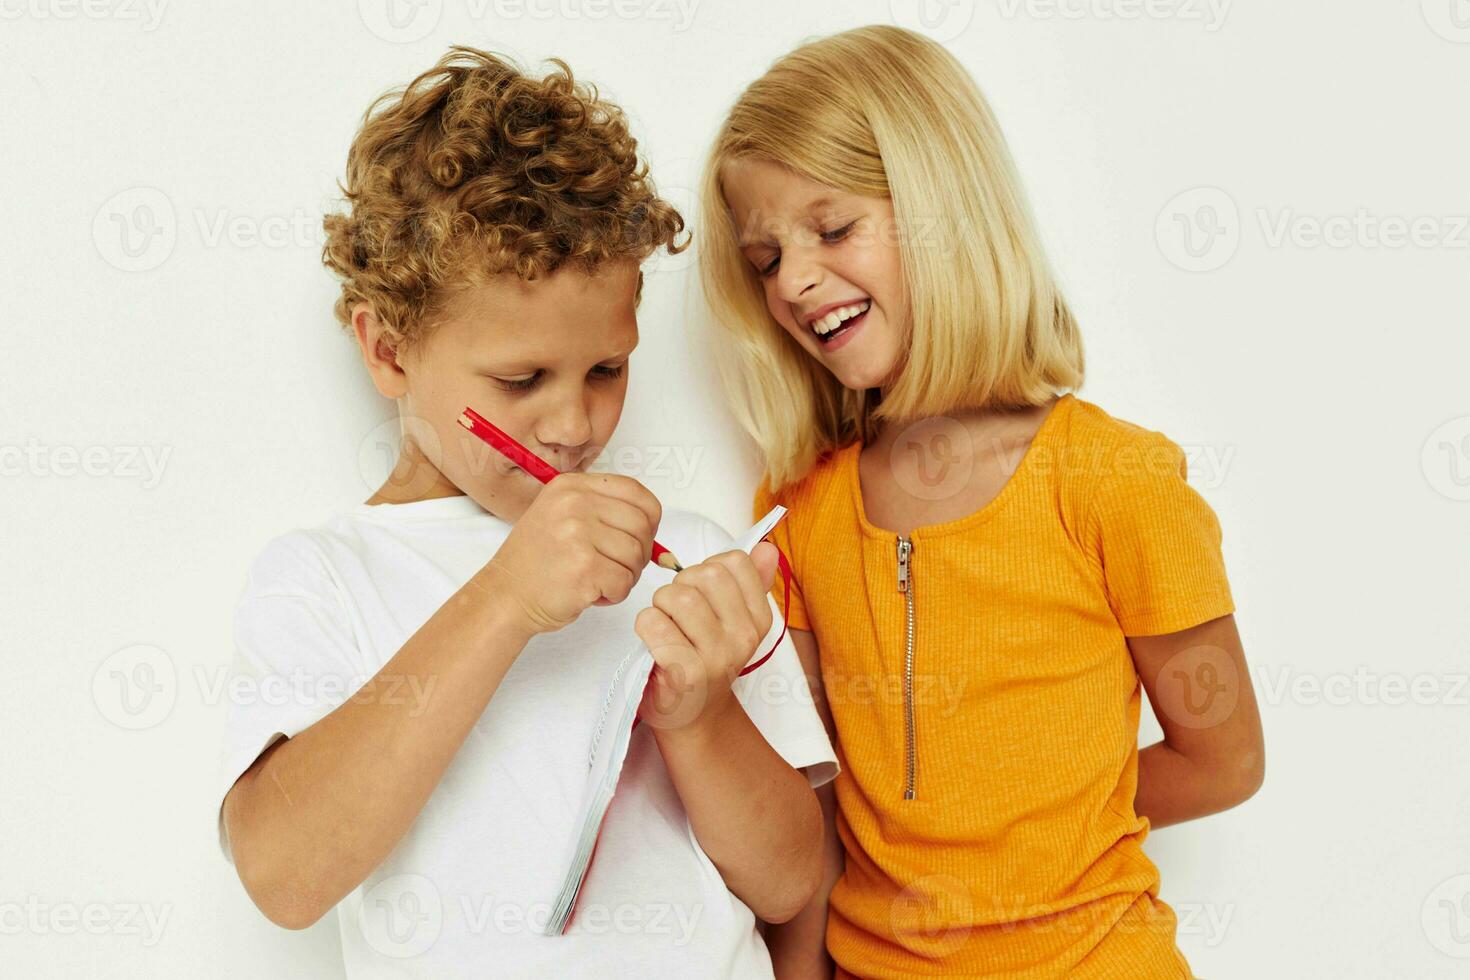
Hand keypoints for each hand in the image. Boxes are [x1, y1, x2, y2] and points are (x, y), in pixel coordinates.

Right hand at [473, 473, 661, 634]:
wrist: (504, 596)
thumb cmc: (537, 563)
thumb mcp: (562, 516)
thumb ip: (602, 509)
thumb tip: (652, 521)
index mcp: (572, 486)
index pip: (636, 492)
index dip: (648, 519)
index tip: (640, 537)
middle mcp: (574, 503)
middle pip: (642, 524)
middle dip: (640, 552)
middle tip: (618, 567)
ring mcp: (578, 534)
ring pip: (636, 555)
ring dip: (626, 576)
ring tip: (600, 580)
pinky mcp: (584, 568)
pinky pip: (625, 582)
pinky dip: (615, 594)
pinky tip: (593, 594)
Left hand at [634, 542, 779, 730]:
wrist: (693, 716)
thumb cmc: (706, 660)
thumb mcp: (734, 622)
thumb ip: (750, 582)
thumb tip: (766, 547)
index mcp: (759, 619)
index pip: (735, 562)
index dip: (708, 568)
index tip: (703, 593)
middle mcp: (743, 637)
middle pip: (704, 575)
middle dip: (680, 584)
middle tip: (677, 611)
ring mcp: (716, 657)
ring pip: (676, 596)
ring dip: (660, 605)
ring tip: (665, 625)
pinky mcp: (684, 673)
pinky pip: (653, 622)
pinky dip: (646, 626)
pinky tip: (654, 642)